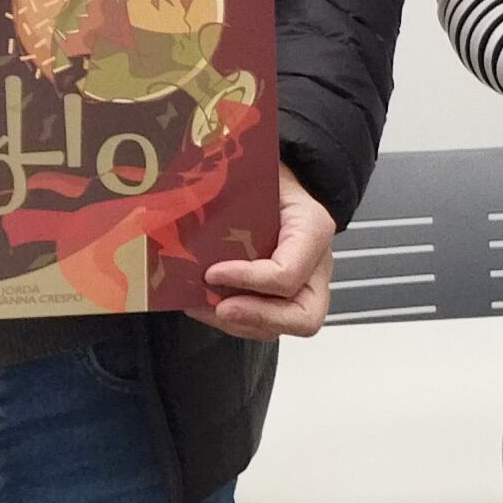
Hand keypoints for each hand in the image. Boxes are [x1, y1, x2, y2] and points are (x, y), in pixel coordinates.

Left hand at [196, 176, 337, 338]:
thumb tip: (184, 205)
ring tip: (202, 305)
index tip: (212, 272)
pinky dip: (235, 321)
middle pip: (304, 316)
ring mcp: (306, 285)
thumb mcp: (260, 175)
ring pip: (282, 327)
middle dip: (258, 318)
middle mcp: (317, 265)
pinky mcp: (287, 296)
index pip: (288, 273)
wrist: (285, 178)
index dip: (248, 279)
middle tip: (220, 308)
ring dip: (238, 323)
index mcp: (313, 229)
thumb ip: (235, 194)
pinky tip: (204, 305)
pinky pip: (267, 324)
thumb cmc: (271, 176)